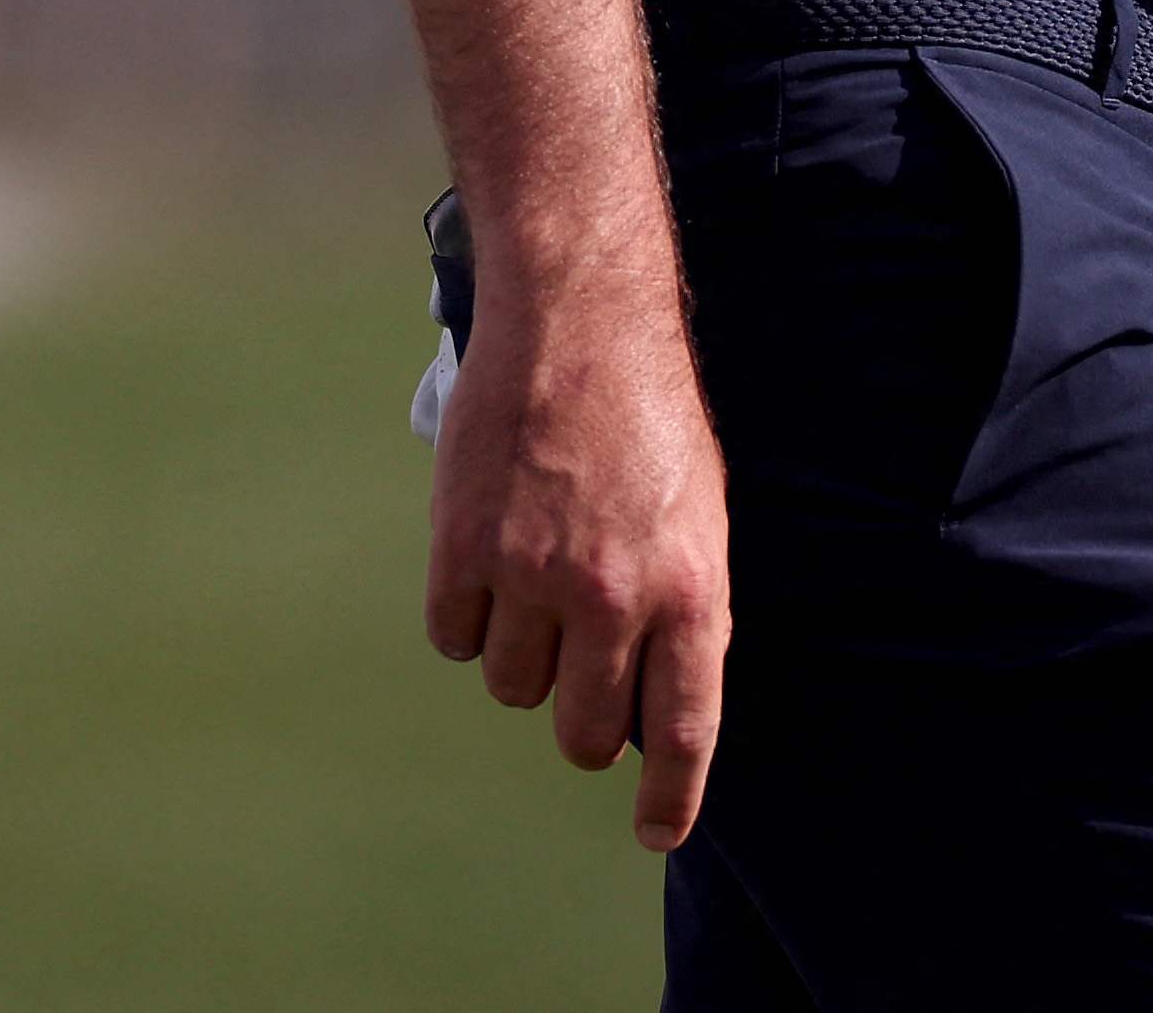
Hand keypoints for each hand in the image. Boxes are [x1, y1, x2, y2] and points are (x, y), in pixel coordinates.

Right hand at [426, 263, 732, 848]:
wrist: (578, 319)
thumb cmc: (651, 417)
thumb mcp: (700, 516)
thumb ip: (682, 610)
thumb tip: (656, 706)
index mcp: (692, 593)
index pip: (684, 735)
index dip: (668, 799)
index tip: (655, 832)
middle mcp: (614, 597)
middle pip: (586, 732)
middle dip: (582, 721)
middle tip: (578, 673)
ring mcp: (533, 574)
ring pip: (512, 686)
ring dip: (520, 657)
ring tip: (531, 587)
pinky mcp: (463, 545)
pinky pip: (453, 635)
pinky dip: (464, 616)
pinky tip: (482, 565)